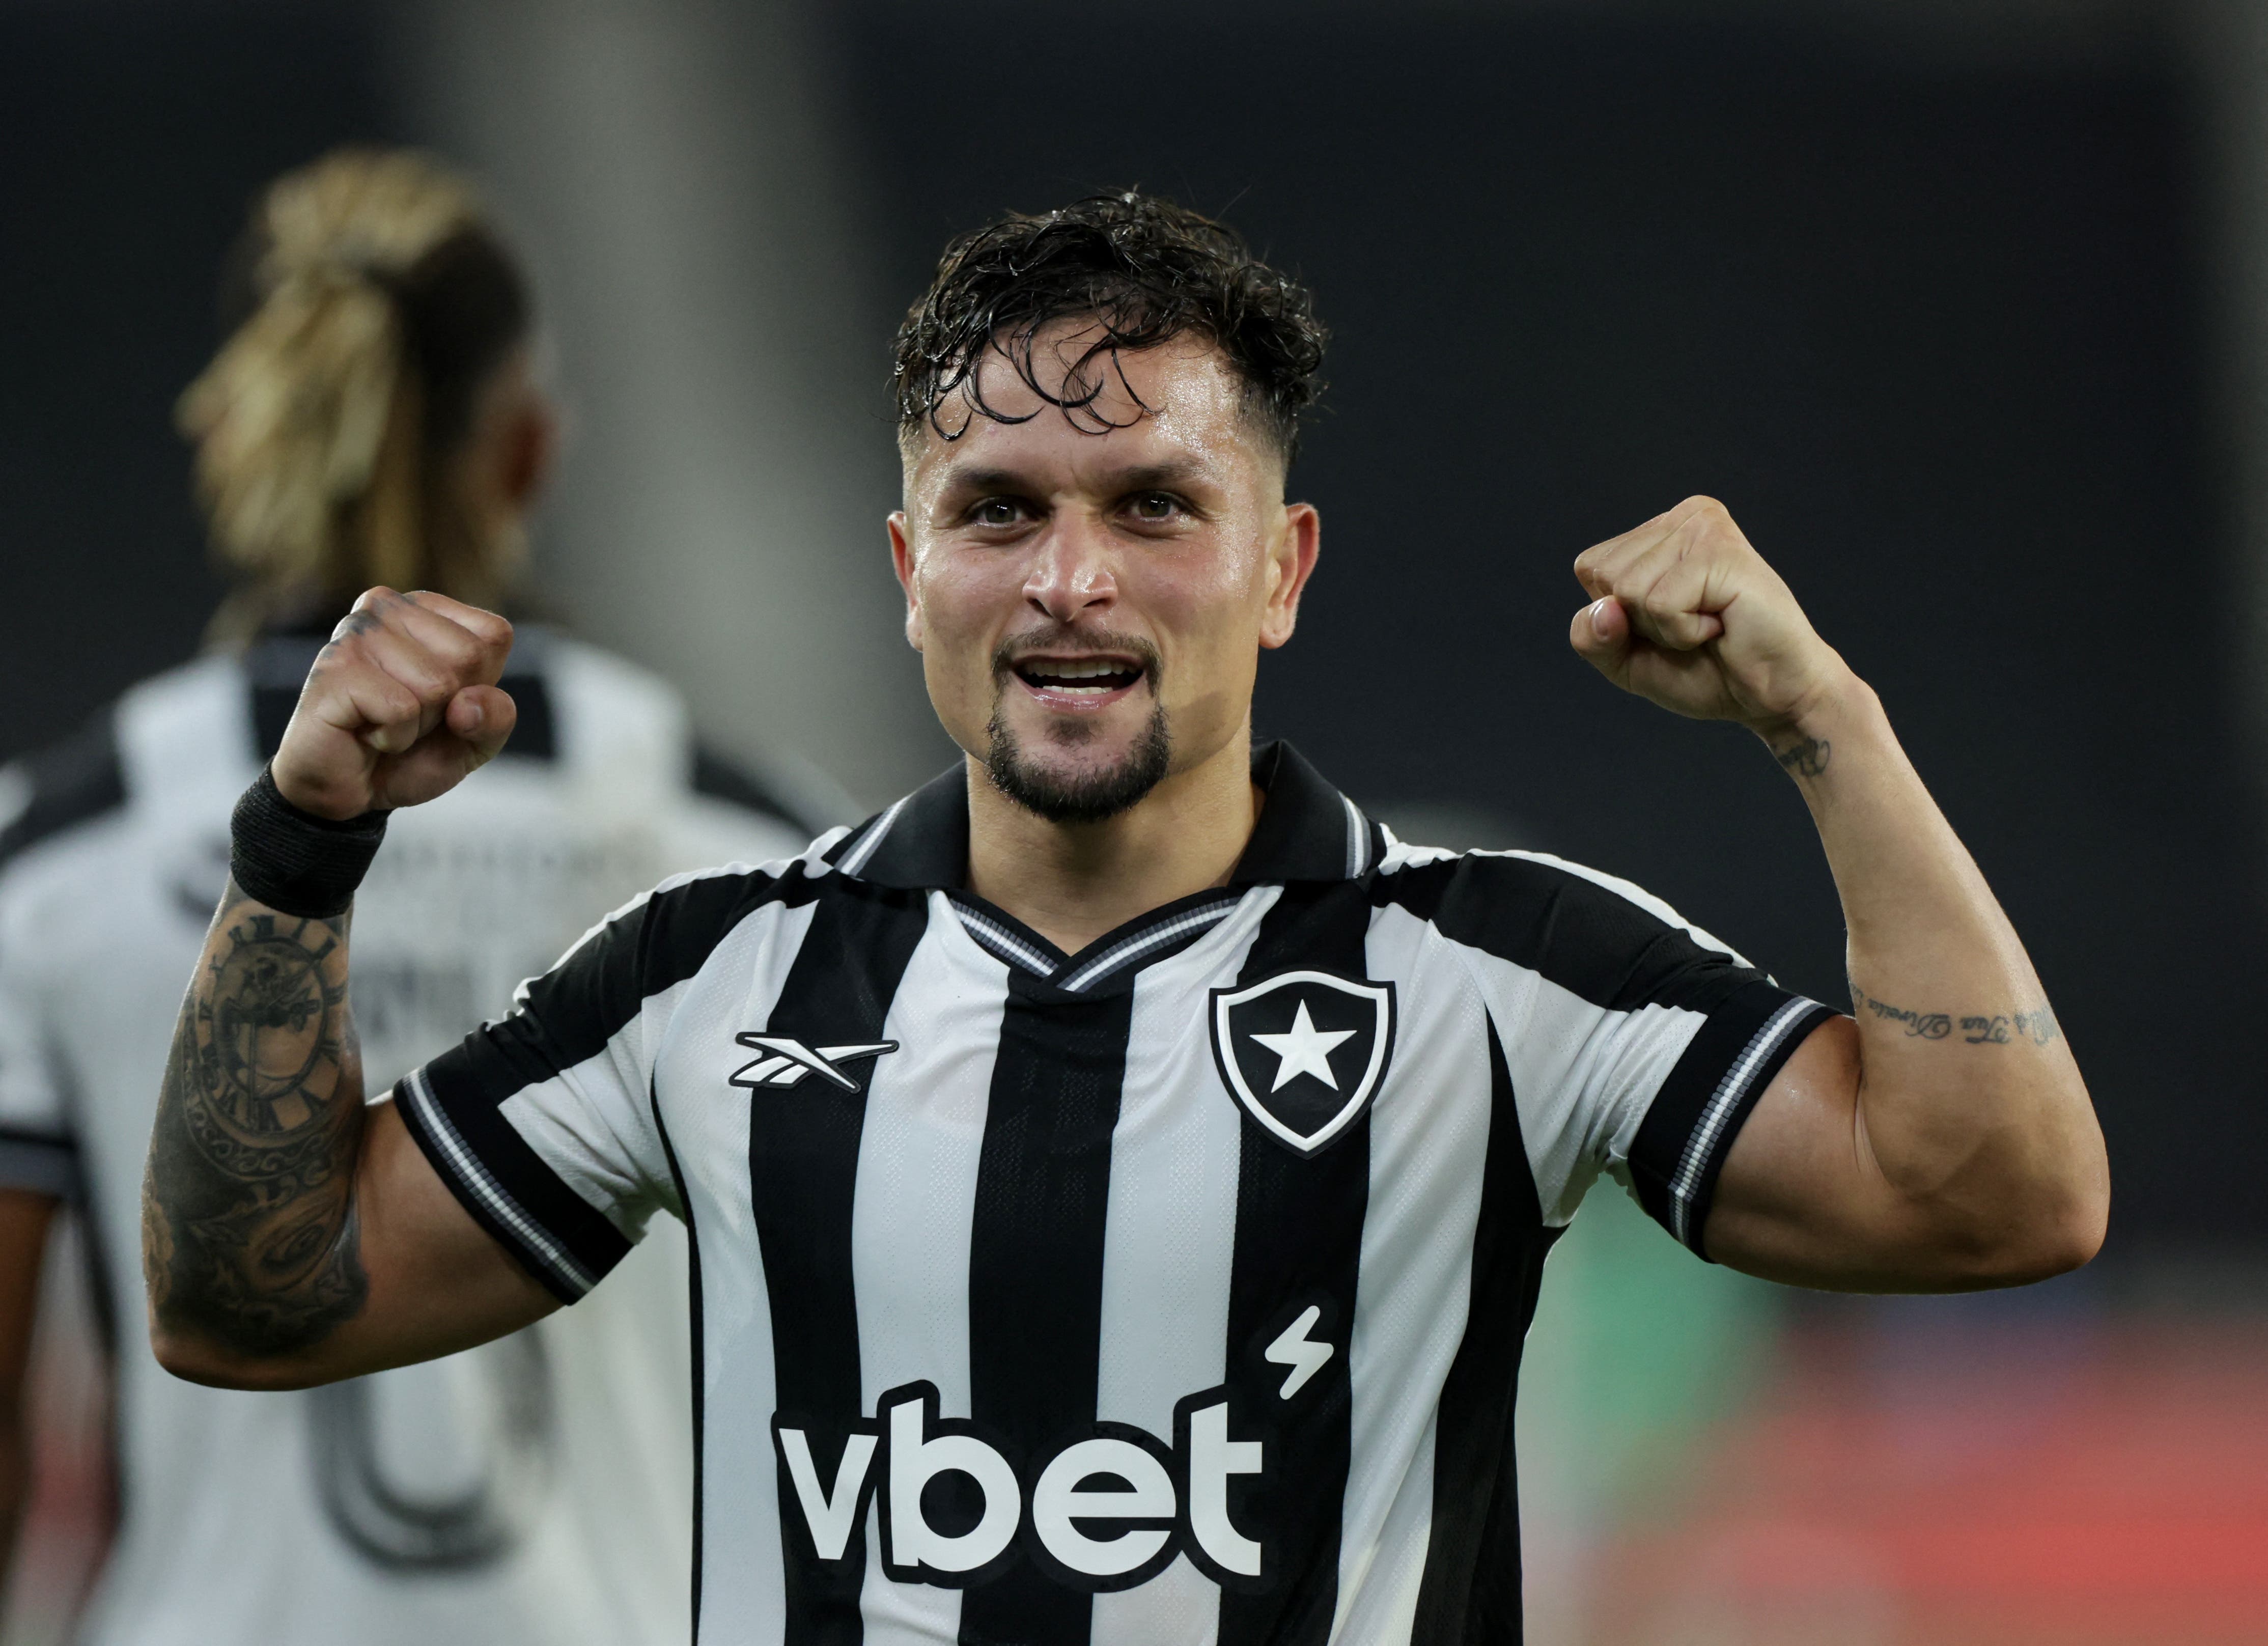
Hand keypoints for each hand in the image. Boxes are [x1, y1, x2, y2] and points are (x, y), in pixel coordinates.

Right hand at [271, 589, 516, 818]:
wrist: (350, 793)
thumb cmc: (409, 755)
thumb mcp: (474, 741)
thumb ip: (497, 717)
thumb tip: (469, 702)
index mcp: (426, 609)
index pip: (494, 635)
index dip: (478, 686)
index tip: (439, 702)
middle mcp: (387, 607)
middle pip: (469, 656)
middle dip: (448, 706)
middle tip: (407, 717)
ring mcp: (356, 632)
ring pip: (437, 685)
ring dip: (418, 724)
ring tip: (383, 723)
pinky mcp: (335, 666)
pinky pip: (400, 709)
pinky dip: (393, 737)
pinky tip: (364, 732)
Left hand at [1568, 496, 1851, 733]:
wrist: (1772, 697)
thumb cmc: (1707, 672)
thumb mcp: (1627, 661)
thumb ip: (1591, 637)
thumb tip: (1603, 608)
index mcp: (1661, 530)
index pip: (1590, 568)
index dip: (1618, 615)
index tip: (1669, 623)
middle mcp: (1684, 516)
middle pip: (1604, 576)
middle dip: (1641, 621)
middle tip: (1695, 625)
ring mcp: (1703, 527)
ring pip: (1628, 589)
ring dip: (1665, 628)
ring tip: (1711, 624)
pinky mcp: (1720, 551)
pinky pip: (1660, 603)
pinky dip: (1684, 631)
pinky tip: (1722, 625)